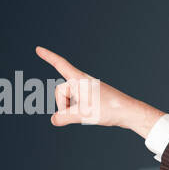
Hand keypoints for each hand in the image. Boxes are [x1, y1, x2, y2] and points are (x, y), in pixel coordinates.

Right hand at [34, 46, 165, 138]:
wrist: (130, 112)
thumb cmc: (109, 109)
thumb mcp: (83, 114)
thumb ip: (64, 117)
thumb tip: (54, 120)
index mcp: (79, 80)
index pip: (60, 64)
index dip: (48, 57)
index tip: (38, 49)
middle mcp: (83, 82)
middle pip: (61, 91)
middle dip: (62, 104)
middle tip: (76, 114)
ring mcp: (88, 90)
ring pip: (69, 99)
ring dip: (71, 109)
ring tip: (89, 115)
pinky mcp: (93, 97)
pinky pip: (78, 103)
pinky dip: (78, 110)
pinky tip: (91, 115)